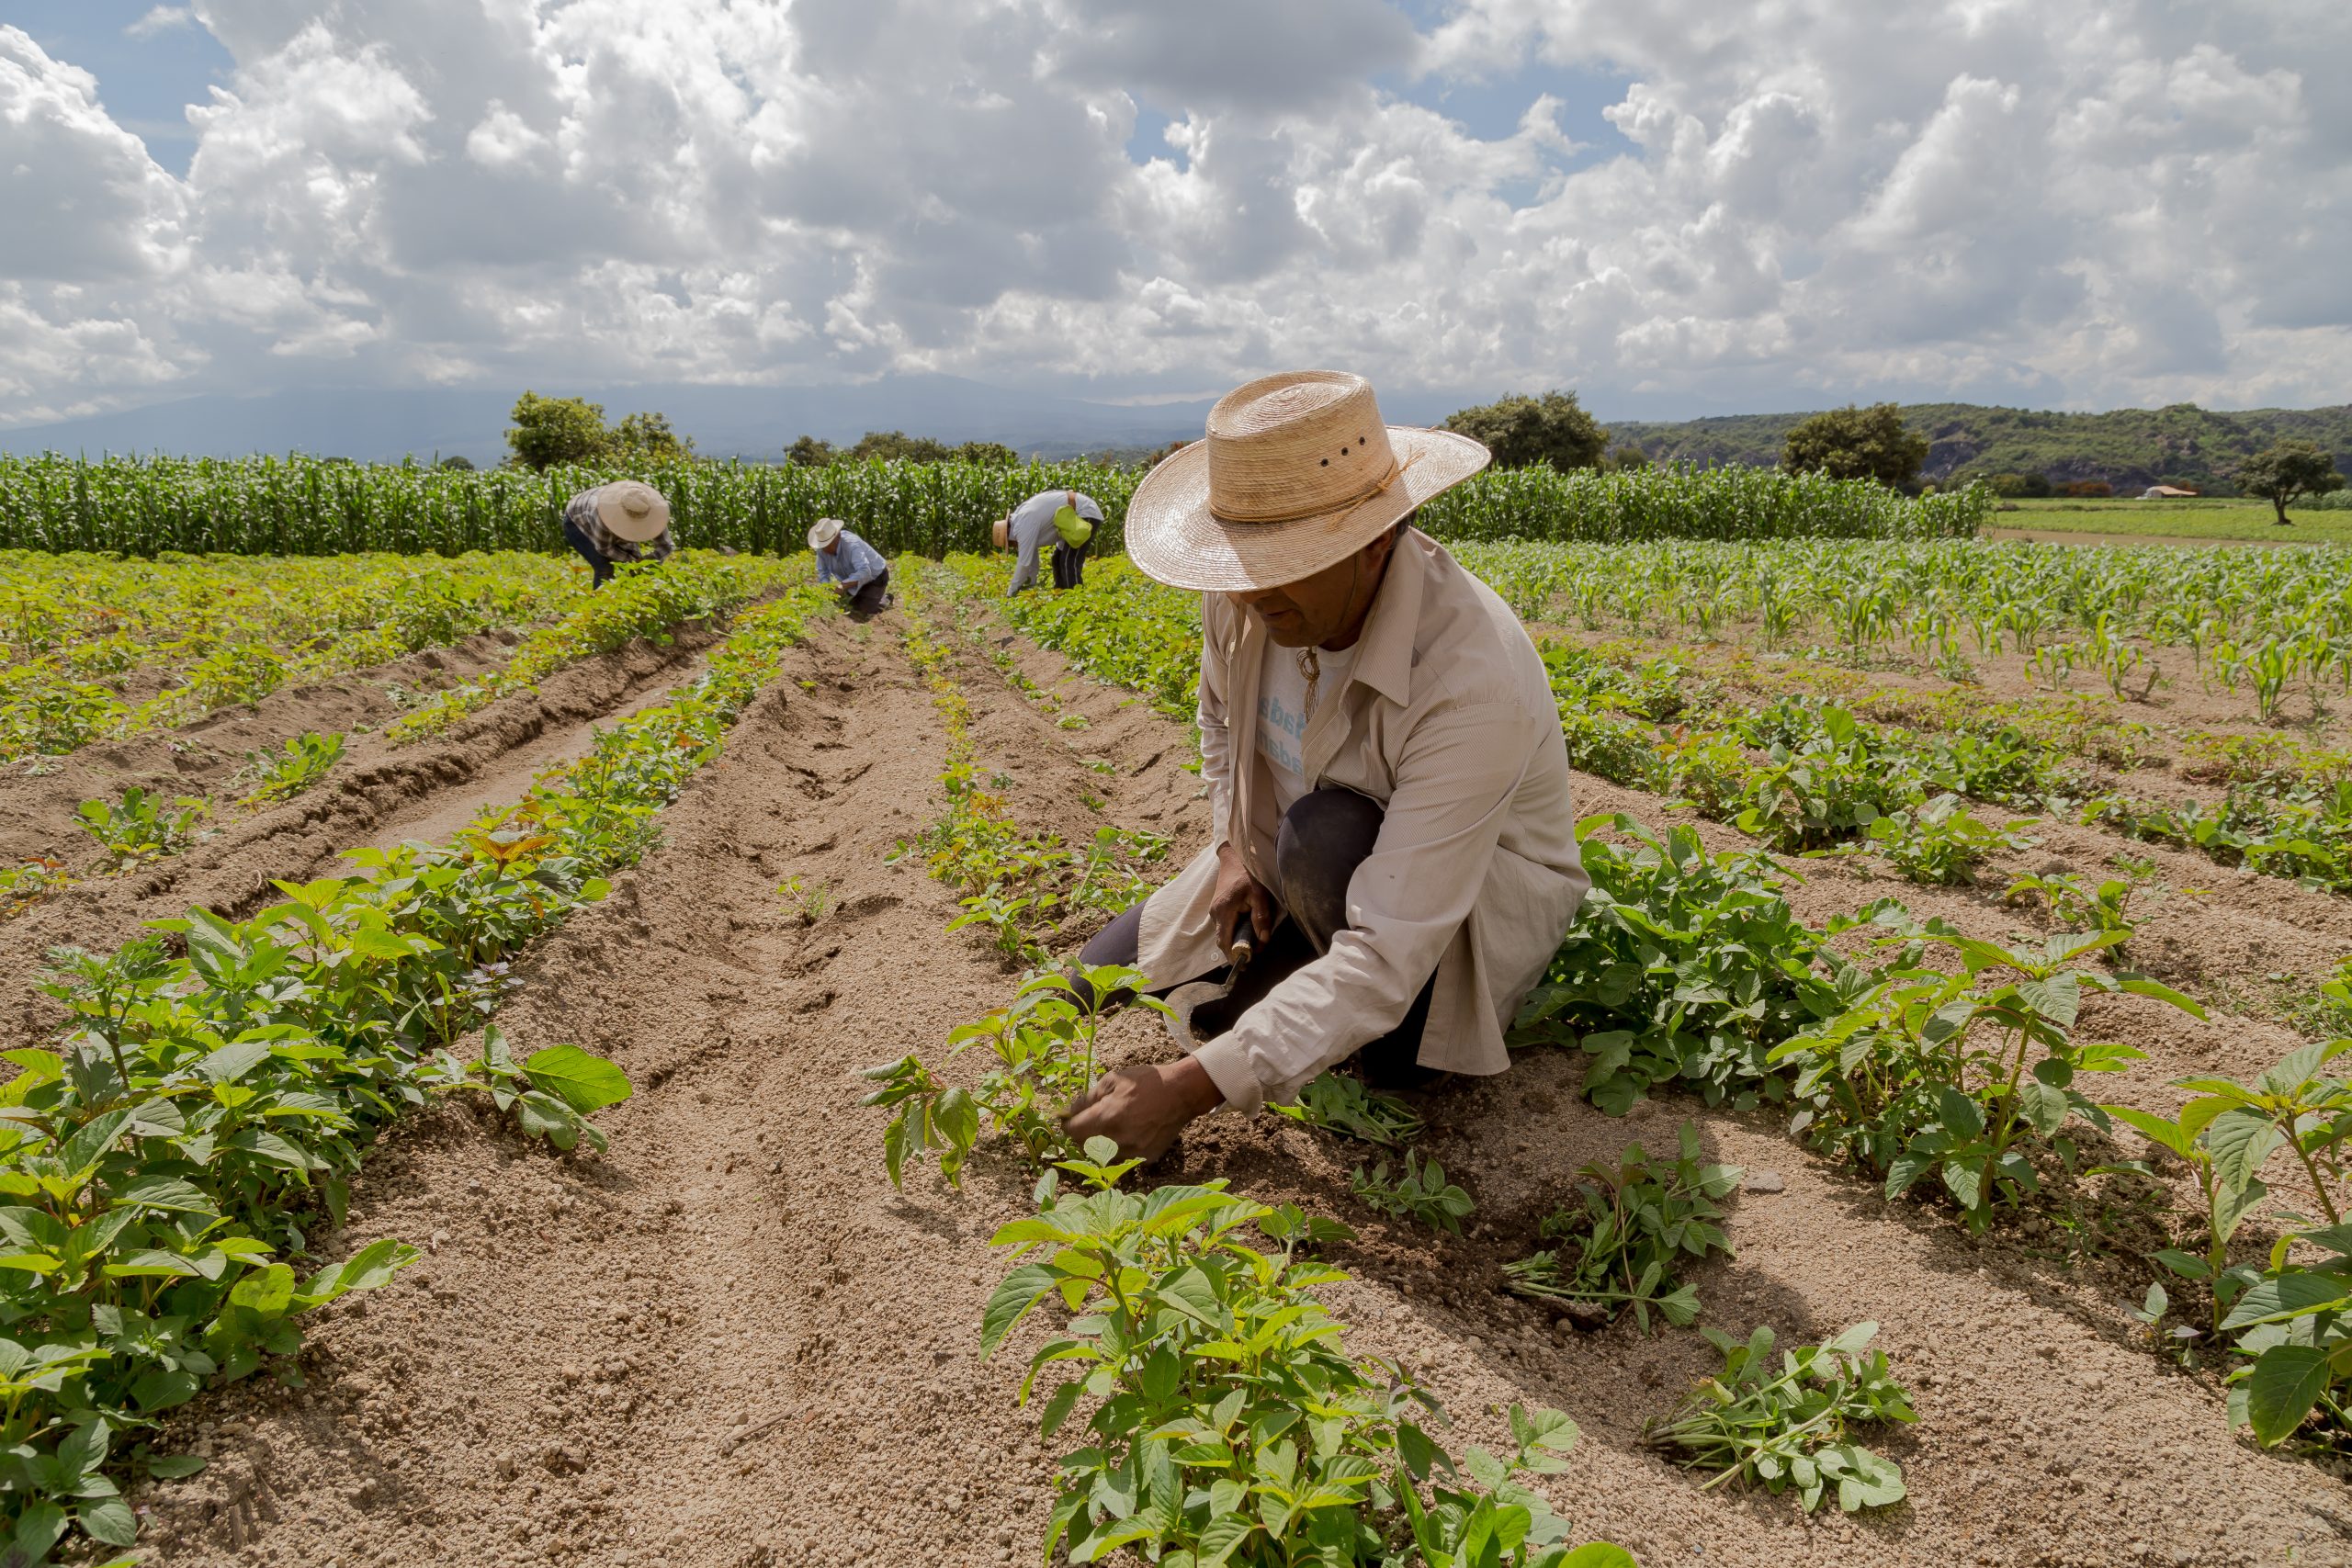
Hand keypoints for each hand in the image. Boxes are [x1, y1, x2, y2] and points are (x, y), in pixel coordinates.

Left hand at [1063, 1058, 1222, 1162]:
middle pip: (1084, 1146)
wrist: (1181, 1093)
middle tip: (1090, 1119)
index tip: (1069, 1118)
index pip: (1072, 1131)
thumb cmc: (1145, 1082)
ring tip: (1112, 1124)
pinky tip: (1129, 1131)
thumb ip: (1087, 1099)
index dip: (1067, 1123)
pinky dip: (1120, 1147)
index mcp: (1106, 1118)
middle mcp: (1117, 1140)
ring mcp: (1133, 1152)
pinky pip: (1123, 1157)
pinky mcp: (1145, 1158)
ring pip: (1103, 1155)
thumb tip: (1068, 1113)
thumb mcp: (1112, 1081)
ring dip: (1100, 1143)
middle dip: (1082, 1133)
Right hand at [1209, 841, 1275, 950]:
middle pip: (1223, 940)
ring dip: (1237, 940)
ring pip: (1224, 933)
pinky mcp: (1218, 907)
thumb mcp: (1259, 894)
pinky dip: (1235, 931)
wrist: (1235, 857)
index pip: (1225, 942)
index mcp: (1224, 911)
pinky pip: (1225, 925)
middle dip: (1237, 949)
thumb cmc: (1248, 873)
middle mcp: (1215, 913)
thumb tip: (1263, 940)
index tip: (1245, 964)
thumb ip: (1261, 918)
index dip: (1234, 955)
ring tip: (1254, 941)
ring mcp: (1215, 910)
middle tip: (1254, 953)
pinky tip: (1248, 928)